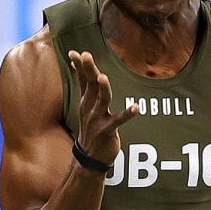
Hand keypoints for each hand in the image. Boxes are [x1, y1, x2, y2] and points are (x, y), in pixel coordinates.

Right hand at [67, 50, 139, 165]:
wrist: (90, 157)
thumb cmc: (91, 128)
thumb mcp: (86, 107)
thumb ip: (86, 87)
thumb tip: (78, 67)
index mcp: (86, 101)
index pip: (82, 79)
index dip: (79, 66)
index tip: (74, 52)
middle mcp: (90, 108)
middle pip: (90, 85)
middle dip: (88, 70)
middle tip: (86, 56)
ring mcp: (97, 120)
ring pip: (102, 100)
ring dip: (103, 89)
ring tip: (103, 78)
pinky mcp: (107, 131)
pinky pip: (118, 121)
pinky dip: (127, 114)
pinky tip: (136, 107)